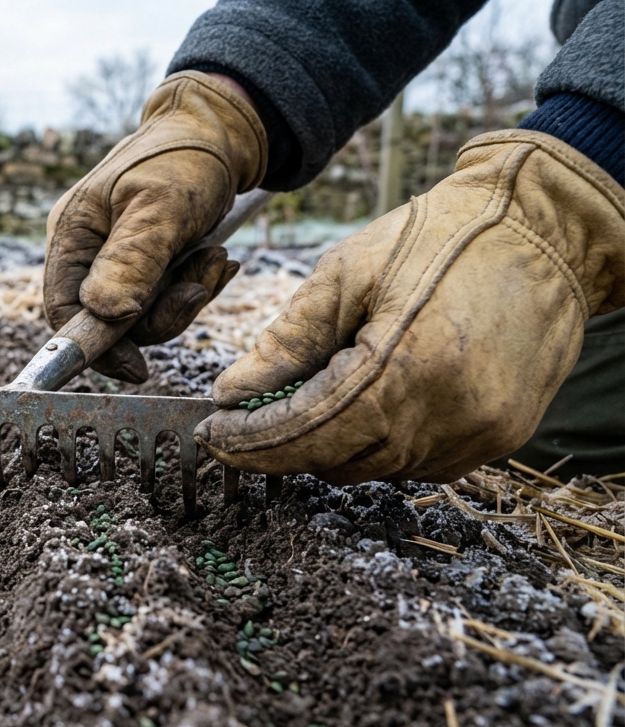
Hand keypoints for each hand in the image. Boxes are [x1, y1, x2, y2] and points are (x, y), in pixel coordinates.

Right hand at [44, 71, 266, 381]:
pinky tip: (217, 259)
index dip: (93, 346)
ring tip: (215, 258)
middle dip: (160, 313)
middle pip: (108, 319)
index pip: (62, 309)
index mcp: (72, 233)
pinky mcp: (148, 262)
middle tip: (199, 286)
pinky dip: (195, 286)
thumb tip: (104, 316)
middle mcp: (88, 250)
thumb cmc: (187, 158)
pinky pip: (165, 298)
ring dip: (186, 296)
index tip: (137, 368)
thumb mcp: (162, 207)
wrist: (224, 131)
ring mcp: (118, 258)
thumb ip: (132, 261)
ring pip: (143, 314)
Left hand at [195, 130, 624, 483]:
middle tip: (250, 415)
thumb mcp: (345, 274)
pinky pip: (421, 463)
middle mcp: (448, 414)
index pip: (307, 433)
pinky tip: (373, 402)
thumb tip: (232, 392)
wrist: (542, 229)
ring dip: (335, 445)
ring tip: (317, 395)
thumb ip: (286, 342)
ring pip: (377, 469)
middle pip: (338, 461)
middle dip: (286, 444)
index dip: (252, 442)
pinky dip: (383, 444)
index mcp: (405, 367)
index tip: (212, 434)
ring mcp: (480, 432)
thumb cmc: (438, 237)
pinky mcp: (501, 436)